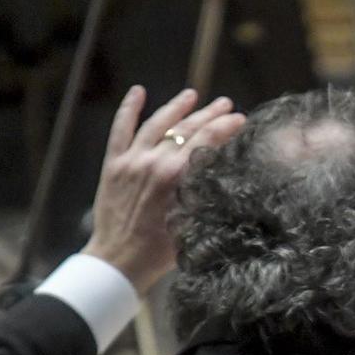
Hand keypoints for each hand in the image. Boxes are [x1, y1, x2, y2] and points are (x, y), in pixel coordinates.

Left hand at [85, 87, 244, 292]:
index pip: (205, 141)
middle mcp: (151, 162)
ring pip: (156, 124)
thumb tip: (221, 172)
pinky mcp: (113, 165)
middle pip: (184, 129)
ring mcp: (130, 161)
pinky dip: (128, 110)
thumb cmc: (158, 252)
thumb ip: (204, 195)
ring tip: (192, 94)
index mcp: (173, 176)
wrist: (118, 262)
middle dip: (208, 114)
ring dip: (176, 107)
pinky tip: (138, 93)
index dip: (225, 127)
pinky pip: (121, 130)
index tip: (240, 119)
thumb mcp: (192, 224)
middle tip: (225, 104)